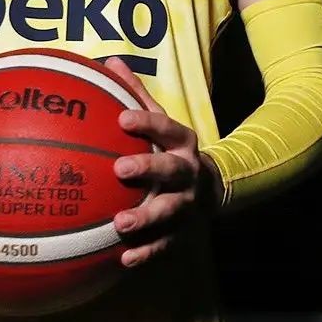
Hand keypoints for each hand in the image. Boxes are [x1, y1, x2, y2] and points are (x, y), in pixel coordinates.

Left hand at [105, 57, 219, 267]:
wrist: (212, 188)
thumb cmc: (170, 148)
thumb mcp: (161, 121)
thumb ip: (136, 94)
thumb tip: (108, 62)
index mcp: (182, 141)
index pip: (167, 126)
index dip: (146, 121)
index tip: (122, 118)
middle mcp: (189, 171)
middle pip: (172, 168)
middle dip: (148, 168)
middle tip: (119, 169)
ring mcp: (188, 203)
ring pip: (170, 210)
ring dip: (146, 218)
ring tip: (119, 223)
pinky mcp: (183, 232)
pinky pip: (165, 245)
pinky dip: (146, 253)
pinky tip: (124, 259)